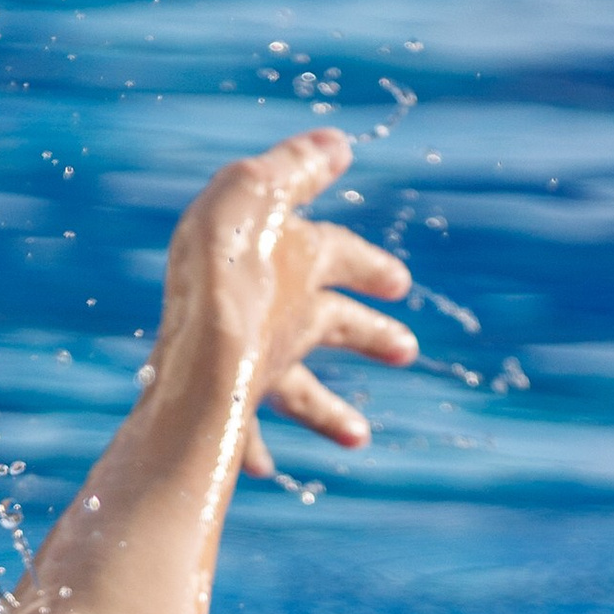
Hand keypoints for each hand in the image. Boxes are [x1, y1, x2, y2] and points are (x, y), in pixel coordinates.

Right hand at [151, 124, 415, 477]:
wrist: (205, 333)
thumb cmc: (229, 256)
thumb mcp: (261, 189)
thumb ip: (296, 169)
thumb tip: (340, 143)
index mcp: (304, 265)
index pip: (343, 257)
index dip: (370, 265)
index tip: (403, 284)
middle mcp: (292, 318)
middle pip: (339, 326)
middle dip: (372, 336)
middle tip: (408, 351)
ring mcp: (264, 365)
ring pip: (302, 392)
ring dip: (330, 412)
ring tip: (360, 438)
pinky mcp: (233, 403)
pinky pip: (244, 433)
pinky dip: (252, 450)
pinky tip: (264, 470)